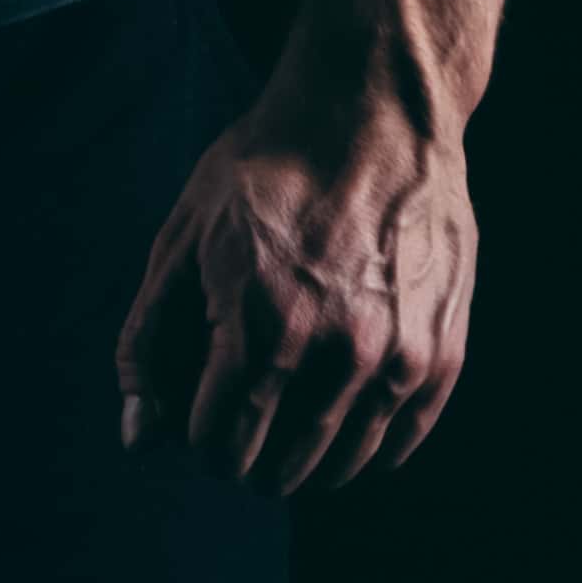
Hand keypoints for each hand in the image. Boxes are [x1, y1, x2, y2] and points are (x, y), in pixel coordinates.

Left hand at [114, 86, 472, 495]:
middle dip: (246, 463)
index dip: (198, 443)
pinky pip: (400, 441)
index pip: (217, 440)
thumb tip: (141, 441)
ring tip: (287, 446)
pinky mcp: (440, 352)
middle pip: (278, 465)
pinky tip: (344, 433)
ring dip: (305, 468)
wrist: (373, 113)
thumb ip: (149, 342)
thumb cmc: (266, 170)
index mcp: (259, 325)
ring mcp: (395, 355)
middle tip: (241, 440)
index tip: (199, 427)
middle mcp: (332, 351)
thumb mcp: (183, 238)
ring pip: (341, 465)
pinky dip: (366, 453)